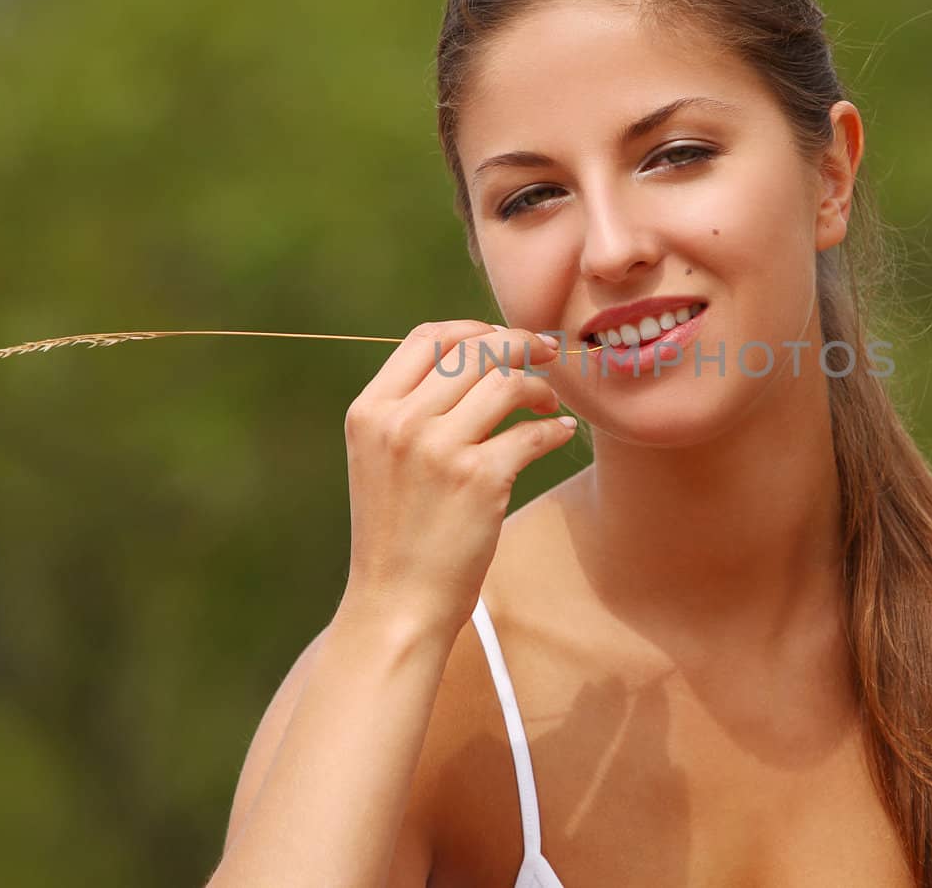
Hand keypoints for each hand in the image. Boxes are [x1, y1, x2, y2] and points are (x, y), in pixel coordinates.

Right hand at [338, 320, 571, 634]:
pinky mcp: (478, 480)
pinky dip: (554, 429)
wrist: (396, 605)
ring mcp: (438, 450)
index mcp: (370, 411)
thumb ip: (412, 410)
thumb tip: (474, 358)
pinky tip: (561, 435)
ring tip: (549, 405)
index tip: (503, 339)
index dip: (474, 328)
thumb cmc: (397, 534)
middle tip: (545, 357)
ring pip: (507, 381)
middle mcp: (399, 423)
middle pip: (475, 349)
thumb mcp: (381, 459)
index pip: (427, 337)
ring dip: (539, 387)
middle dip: (520, 345)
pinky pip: (532, 431)